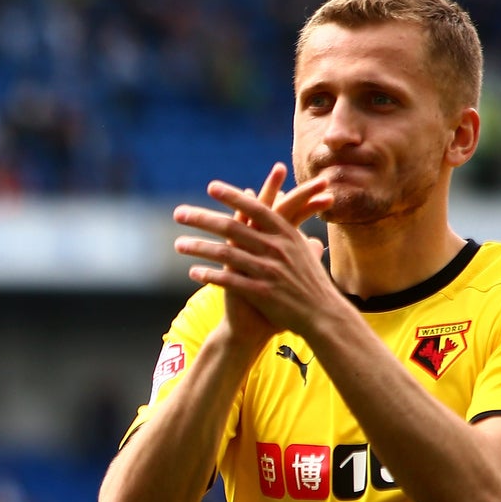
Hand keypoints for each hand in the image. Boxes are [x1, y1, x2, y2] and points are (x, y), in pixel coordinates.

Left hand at [173, 166, 339, 342]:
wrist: (322, 315)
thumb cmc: (312, 282)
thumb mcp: (305, 250)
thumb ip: (291, 227)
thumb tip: (286, 203)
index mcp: (287, 234)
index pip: (255, 209)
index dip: (233, 196)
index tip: (211, 186)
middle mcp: (276, 248)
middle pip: (232, 228)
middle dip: (202, 218)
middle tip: (179, 213)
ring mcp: (268, 270)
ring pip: (225, 254)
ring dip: (198, 247)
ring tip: (178, 244)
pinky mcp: (261, 292)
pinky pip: (229, 280)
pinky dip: (210, 275)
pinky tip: (193, 272)